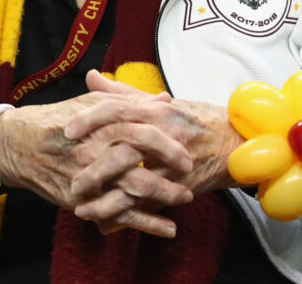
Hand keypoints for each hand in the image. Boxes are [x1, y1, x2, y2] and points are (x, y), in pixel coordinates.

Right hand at [0, 90, 192, 236]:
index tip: (186, 143)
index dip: (166, 138)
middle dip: (170, 167)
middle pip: (141, 159)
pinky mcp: (81, 200)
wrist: (18, 145)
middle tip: (189, 170)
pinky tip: (168, 229)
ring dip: (164, 197)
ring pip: (133, 189)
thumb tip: (164, 100)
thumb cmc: (59, 120)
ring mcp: (87, 177)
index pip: (141, 129)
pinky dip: (145, 223)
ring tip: (185, 197)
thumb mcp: (92, 104)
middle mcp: (94, 150)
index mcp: (99, 123)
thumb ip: (129, 102)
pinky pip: (118, 214)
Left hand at [65, 71, 243, 226]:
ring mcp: (173, 165)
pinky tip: (104, 224)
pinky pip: (150, 205)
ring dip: (107, 201)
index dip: (91, 119)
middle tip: (71, 179)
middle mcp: (164, 136)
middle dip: (96, 169)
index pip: (118, 110)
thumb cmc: (192, 119)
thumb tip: (92, 76)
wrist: (233, 143)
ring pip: (136, 186)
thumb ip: (122, 92)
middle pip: (125, 152)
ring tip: (81, 207)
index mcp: (156, 111)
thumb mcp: (159, 102)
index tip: (68, 130)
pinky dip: (127, 217)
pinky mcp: (179, 188)